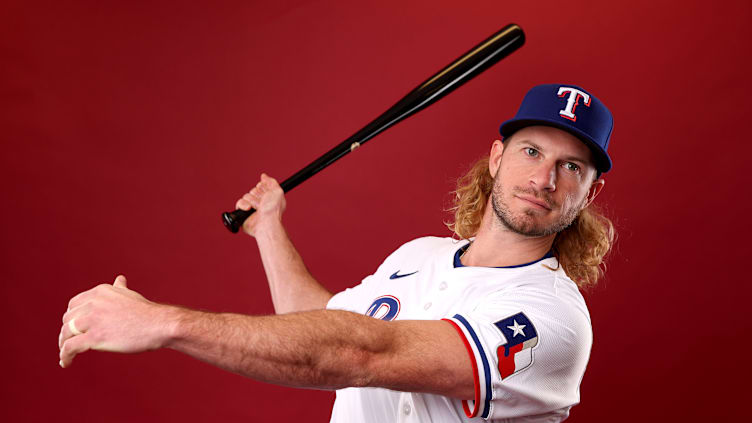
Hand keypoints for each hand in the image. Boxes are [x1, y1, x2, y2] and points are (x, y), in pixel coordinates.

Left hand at [58, 275, 172, 367]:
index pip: (74, 304)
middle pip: (68, 318)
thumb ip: (119, 288)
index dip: (71, 317)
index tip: (73, 328)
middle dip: (65, 331)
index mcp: (100, 292)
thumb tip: (119, 279)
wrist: (159, 324)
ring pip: (66, 332)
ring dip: (62, 344)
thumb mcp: (129, 295)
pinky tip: (66, 363)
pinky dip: (65, 356)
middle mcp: (94, 303)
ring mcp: (93, 320)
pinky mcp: (95, 337)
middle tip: (68, 343)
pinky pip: (70, 347)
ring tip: (66, 355)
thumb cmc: (147, 313)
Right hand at [235, 173, 285, 236]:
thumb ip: (271, 182)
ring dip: (252, 200)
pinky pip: (239, 203)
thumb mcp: (277, 192)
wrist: (267, 222)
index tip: (267, 194)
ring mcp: (251, 208)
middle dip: (258, 195)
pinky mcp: (243, 214)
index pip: (260, 186)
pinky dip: (243, 205)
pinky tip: (249, 209)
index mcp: (267, 198)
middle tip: (263, 203)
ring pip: (246, 196)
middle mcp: (259, 203)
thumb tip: (263, 176)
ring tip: (258, 208)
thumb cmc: (274, 210)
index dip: (263, 189)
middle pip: (253, 190)